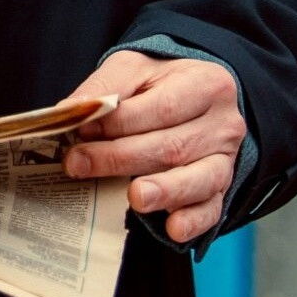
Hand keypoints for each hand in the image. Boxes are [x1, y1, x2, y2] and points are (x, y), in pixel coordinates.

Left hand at [58, 51, 245, 244]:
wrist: (193, 96)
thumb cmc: (159, 83)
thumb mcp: (133, 68)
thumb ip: (104, 88)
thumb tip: (70, 112)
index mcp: (205, 85)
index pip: (162, 108)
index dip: (119, 123)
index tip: (81, 130)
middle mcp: (223, 124)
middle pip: (172, 146)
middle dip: (121, 158)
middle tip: (79, 165)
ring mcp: (226, 160)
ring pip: (197, 180)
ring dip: (164, 192)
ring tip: (135, 198)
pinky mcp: (222, 189)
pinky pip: (211, 209)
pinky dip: (192, 221)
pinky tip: (172, 228)